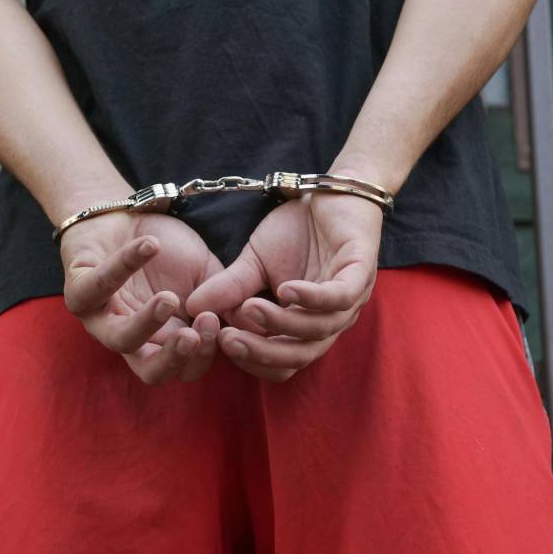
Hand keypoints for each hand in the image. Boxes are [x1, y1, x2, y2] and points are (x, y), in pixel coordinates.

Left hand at [60, 210, 224, 383]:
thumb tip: (257, 321)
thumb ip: (228, 296)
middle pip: (151, 372)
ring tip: (169, 299)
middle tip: (193, 335)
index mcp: (167, 338)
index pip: (188, 367)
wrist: (129, 215)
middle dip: (174, 359)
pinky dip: (124, 265)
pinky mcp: (78, 291)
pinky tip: (151, 246)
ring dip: (147, 323)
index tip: (218, 322)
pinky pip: (96, 287)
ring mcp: (104, 318)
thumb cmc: (170, 249)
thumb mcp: (208, 273)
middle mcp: (135, 338)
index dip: (205, 353)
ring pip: (120, 339)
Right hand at [185, 179, 383, 381]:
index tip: (219, 341)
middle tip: (227, 340)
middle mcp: (332, 319)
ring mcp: (351, 298)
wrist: (328, 191)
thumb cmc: (296, 230)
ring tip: (248, 308)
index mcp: (308, 324)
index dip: (253, 360)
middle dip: (262, 353)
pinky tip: (284, 289)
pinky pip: (339, 297)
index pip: (284, 362)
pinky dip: (311, 298)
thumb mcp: (254, 261)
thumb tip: (191, 307)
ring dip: (281, 323)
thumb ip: (230, 287)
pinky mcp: (362, 271)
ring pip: (318, 330)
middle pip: (301, 356)